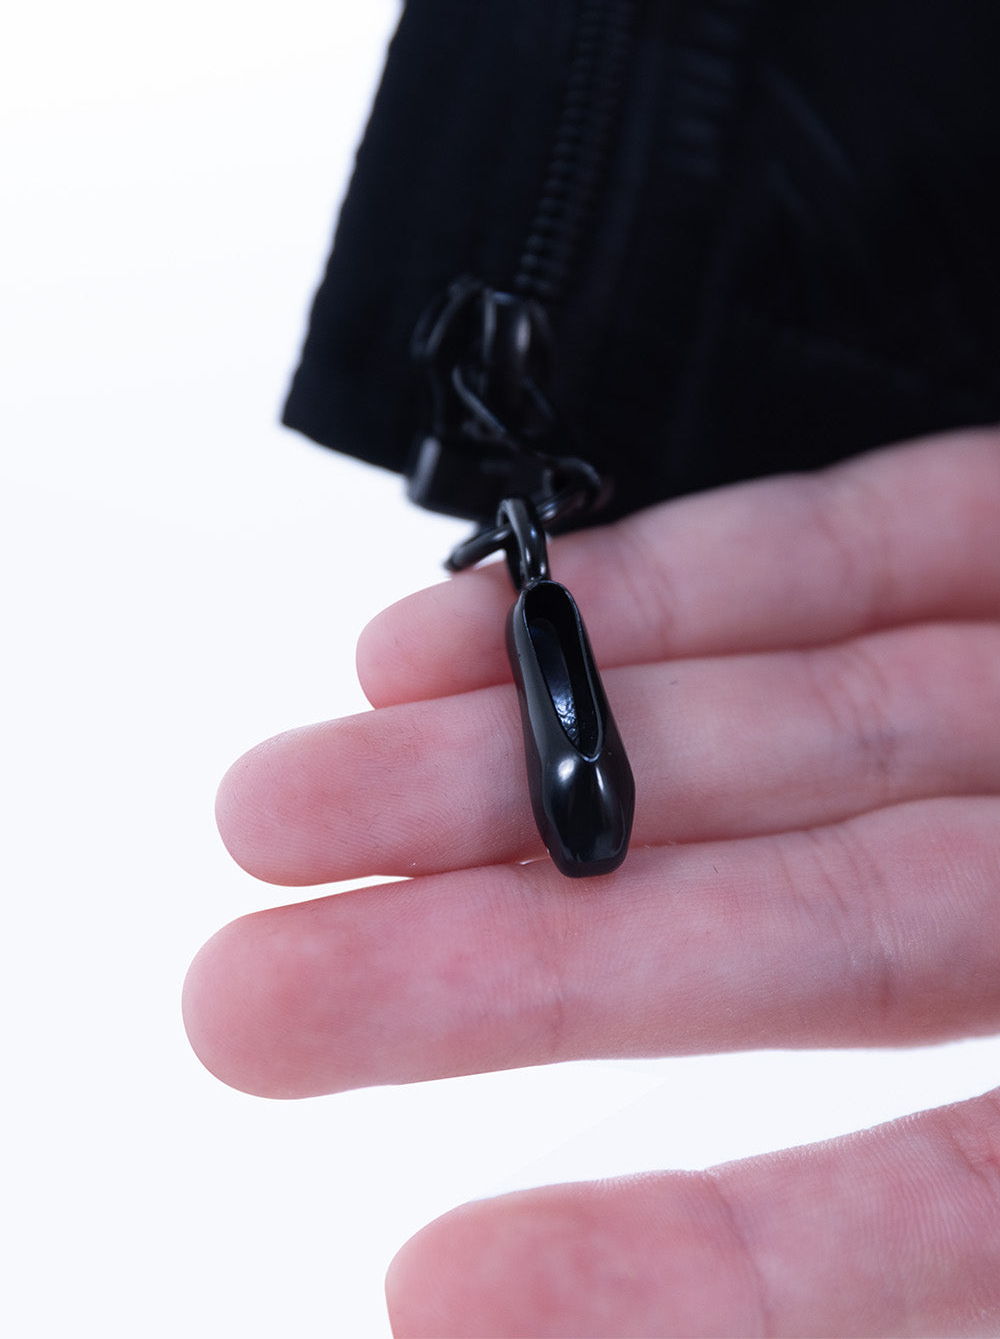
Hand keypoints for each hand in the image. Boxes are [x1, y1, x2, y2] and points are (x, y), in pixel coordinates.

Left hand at [184, 428, 999, 1336]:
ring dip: (511, 768)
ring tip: (285, 811)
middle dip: (516, 965)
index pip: (939, 1213)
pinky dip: (652, 597)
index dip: (721, 1266)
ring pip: (761, 740)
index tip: (446, 1290)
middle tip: (258, 1003)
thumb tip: (947, 1279)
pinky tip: (438, 644)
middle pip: (783, 935)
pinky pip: (838, 558)